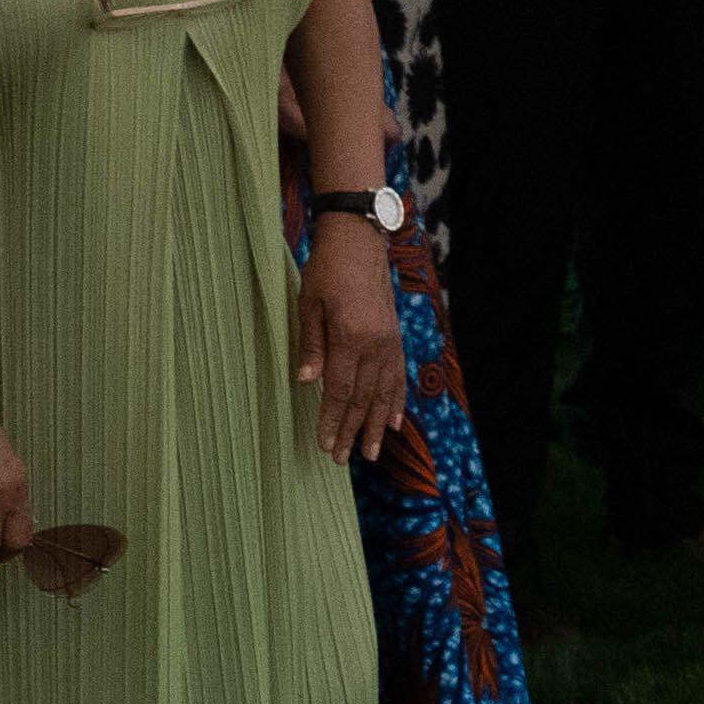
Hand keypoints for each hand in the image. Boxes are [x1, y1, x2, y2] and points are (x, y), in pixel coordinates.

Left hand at [295, 227, 400, 466]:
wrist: (359, 243)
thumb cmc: (327, 270)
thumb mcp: (308, 304)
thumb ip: (310, 344)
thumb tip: (305, 382)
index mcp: (351, 336)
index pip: (341, 390)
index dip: (332, 420)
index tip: (325, 445)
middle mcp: (375, 344)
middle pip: (364, 398)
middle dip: (352, 431)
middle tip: (342, 459)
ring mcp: (389, 342)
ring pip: (384, 392)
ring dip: (376, 425)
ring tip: (372, 452)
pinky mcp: (394, 338)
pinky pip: (397, 376)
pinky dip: (395, 401)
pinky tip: (393, 421)